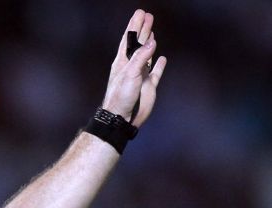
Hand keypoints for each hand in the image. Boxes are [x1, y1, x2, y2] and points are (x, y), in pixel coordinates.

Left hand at [101, 9, 167, 126]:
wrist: (122, 117)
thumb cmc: (121, 96)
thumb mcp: (129, 73)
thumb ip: (141, 57)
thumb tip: (151, 41)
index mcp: (123, 61)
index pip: (130, 39)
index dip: (135, 25)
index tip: (140, 13)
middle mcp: (132, 66)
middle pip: (139, 43)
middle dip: (143, 29)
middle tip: (147, 15)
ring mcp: (141, 75)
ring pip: (147, 55)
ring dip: (150, 43)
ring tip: (152, 32)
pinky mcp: (149, 85)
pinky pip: (156, 72)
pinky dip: (159, 65)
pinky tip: (162, 58)